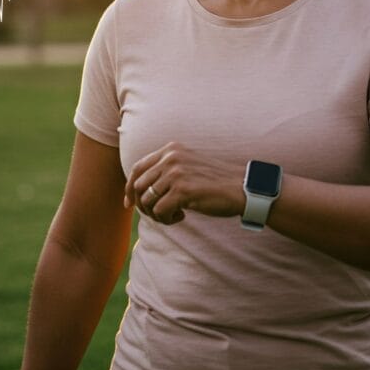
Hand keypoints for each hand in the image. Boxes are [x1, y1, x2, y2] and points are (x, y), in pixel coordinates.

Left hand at [123, 141, 245, 224]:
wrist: (240, 188)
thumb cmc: (213, 182)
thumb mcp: (187, 167)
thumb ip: (165, 171)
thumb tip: (137, 191)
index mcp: (171, 149)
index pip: (137, 167)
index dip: (129, 187)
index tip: (128, 204)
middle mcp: (171, 157)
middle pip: (137, 186)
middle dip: (142, 206)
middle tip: (158, 215)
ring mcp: (176, 173)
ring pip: (146, 201)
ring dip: (156, 215)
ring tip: (172, 216)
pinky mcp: (182, 190)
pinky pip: (159, 211)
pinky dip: (167, 219)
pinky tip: (181, 217)